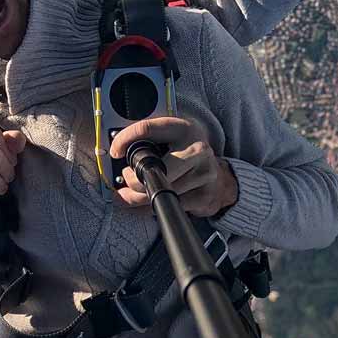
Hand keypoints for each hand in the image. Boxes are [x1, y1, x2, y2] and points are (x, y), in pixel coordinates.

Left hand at [109, 115, 238, 217]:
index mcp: (184, 129)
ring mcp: (203, 173)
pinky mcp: (204, 196)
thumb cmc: (189, 157)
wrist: (222, 179)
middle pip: (154, 170)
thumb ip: (150, 139)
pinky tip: (148, 203)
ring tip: (131, 194)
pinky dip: (151, 208)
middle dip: (133, 180)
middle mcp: (196, 149)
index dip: (124, 139)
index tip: (114, 150)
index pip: (146, 129)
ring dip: (138, 197)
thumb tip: (116, 150)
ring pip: (159, 191)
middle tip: (125, 180)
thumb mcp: (173, 139)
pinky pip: (169, 206)